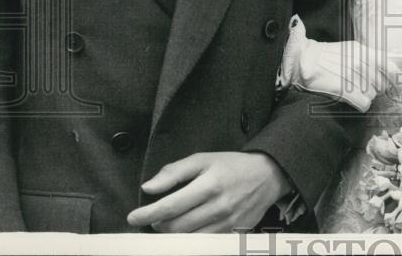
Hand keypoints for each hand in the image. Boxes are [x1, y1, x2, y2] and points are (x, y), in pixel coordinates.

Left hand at [127, 151, 291, 232]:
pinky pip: (202, 243)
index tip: (133, 217)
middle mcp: (218, 206)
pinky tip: (185, 229)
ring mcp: (226, 223)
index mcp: (210, 184)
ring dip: (171, 234)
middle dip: (158, 224)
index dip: (148, 214)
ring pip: (187, 239)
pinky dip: (188, 239)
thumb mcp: (204, 159)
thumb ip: (174, 172)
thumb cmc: (232, 165)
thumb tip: (148, 187)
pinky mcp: (232, 234)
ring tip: (168, 223)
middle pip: (176, 227)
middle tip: (154, 217)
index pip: (171, 205)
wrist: (268, 176)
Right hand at [280, 15, 401, 110]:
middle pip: (382, 85)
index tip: (396, 87)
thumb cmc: (331, 55)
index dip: (396, 81)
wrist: (305, 59)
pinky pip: (363, 103)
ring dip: (366, 96)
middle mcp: (362, 63)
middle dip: (376, 88)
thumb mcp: (356, 49)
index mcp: (366, 53)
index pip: (392, 69)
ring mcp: (353, 77)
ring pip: (373, 95)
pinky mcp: (344, 90)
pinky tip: (351, 99)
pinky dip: (359, 104)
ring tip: (353, 90)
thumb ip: (381, 56)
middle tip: (363, 86)